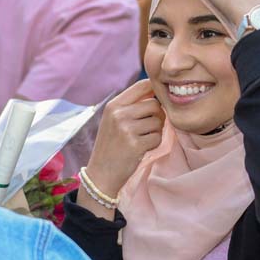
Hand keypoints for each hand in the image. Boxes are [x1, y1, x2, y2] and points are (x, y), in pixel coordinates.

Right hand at [83, 80, 164, 199]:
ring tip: (142, 139)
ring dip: (156, 132)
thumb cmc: (111, 145)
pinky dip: (154, 144)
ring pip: (158, 122)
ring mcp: (126, 129)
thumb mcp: (113, 120)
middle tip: (148, 128)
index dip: (156, 90)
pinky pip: (157, 137)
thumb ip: (131, 105)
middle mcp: (119, 114)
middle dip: (157, 116)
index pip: (143, 85)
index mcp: (114, 105)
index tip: (157, 101)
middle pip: (154, 104)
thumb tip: (157, 91)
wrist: (101, 173)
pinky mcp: (135, 145)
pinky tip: (142, 149)